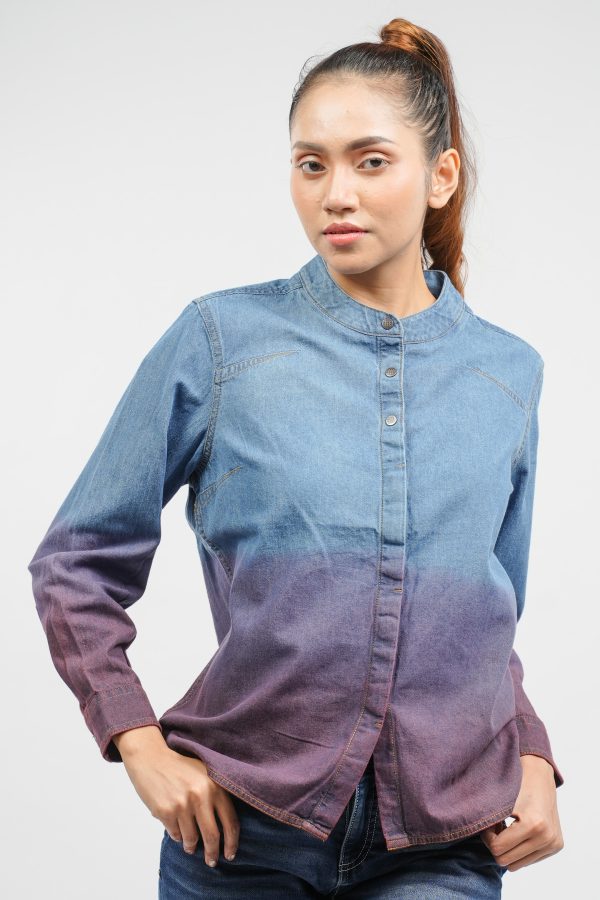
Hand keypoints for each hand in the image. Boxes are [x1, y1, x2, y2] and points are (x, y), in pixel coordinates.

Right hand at [114, 725, 239, 867]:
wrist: (151, 758)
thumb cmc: (180, 767)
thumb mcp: (205, 774)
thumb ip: (218, 794)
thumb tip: (228, 829)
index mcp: (215, 786)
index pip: (230, 821)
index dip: (232, 842)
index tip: (230, 854)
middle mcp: (201, 795)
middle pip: (213, 836)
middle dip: (213, 853)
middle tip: (212, 861)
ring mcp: (183, 805)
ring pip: (192, 839)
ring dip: (191, 846)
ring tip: (191, 846)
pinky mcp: (166, 812)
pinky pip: (176, 835)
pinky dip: (177, 835)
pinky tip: (176, 828)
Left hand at [480, 753, 563, 871]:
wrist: (539, 773)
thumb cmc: (514, 784)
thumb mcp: (498, 801)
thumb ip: (486, 820)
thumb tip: (467, 834)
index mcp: (533, 825)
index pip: (498, 848)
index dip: (487, 836)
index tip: (489, 822)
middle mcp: (547, 837)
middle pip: (506, 861)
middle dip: (497, 844)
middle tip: (496, 825)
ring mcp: (553, 843)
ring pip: (517, 864)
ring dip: (508, 848)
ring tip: (507, 828)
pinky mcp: (557, 845)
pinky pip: (529, 860)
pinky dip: (519, 848)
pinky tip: (518, 831)